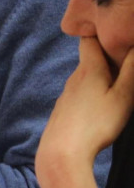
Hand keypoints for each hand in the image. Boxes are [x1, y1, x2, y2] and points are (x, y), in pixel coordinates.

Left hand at [37, 37, 133, 172]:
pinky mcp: (61, 113)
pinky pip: (77, 97)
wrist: (61, 155)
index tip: (116, 33)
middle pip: (89, 60)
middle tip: (126, 63)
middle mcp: (72, 80)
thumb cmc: (95, 125)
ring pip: (83, 80)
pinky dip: (89, 96)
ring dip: (98, 78)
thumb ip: (132, 70)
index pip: (89, 40)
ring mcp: (64, 97)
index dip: (101, 32)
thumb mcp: (123, 96)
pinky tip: (98, 109)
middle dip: (106, 58)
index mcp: (88, 70)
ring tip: (115, 87)